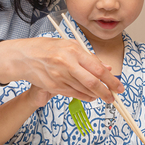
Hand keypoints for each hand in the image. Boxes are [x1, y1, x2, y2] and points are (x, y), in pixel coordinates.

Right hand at [0, 37, 122, 103]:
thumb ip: (89, 58)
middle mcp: (67, 64)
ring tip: (103, 96)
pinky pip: (74, 94)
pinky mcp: (54, 86)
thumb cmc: (50, 48)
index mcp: (74, 51)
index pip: (97, 68)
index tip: (119, 87)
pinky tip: (90, 96)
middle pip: (92, 83)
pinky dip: (84, 97)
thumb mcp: (70, 46)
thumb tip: (107, 68)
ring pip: (83, 90)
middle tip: (113, 97)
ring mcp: (60, 77)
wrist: (25, 57)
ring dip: (96, 95)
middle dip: (106, 92)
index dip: (111, 80)